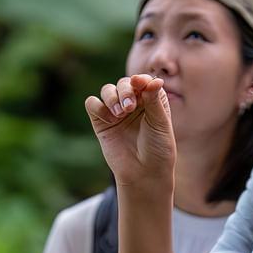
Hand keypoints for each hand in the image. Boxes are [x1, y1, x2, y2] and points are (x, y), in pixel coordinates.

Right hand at [85, 73, 176, 191]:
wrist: (144, 174)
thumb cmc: (158, 149)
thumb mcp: (160, 123)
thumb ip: (154, 100)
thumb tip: (155, 79)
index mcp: (151, 100)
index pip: (142, 81)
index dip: (140, 80)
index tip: (139, 84)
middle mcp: (133, 103)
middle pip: (123, 83)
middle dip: (125, 92)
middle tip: (129, 108)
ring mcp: (116, 112)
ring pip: (107, 90)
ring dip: (112, 97)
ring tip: (120, 113)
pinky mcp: (101, 122)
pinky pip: (92, 104)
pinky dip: (98, 106)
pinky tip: (109, 120)